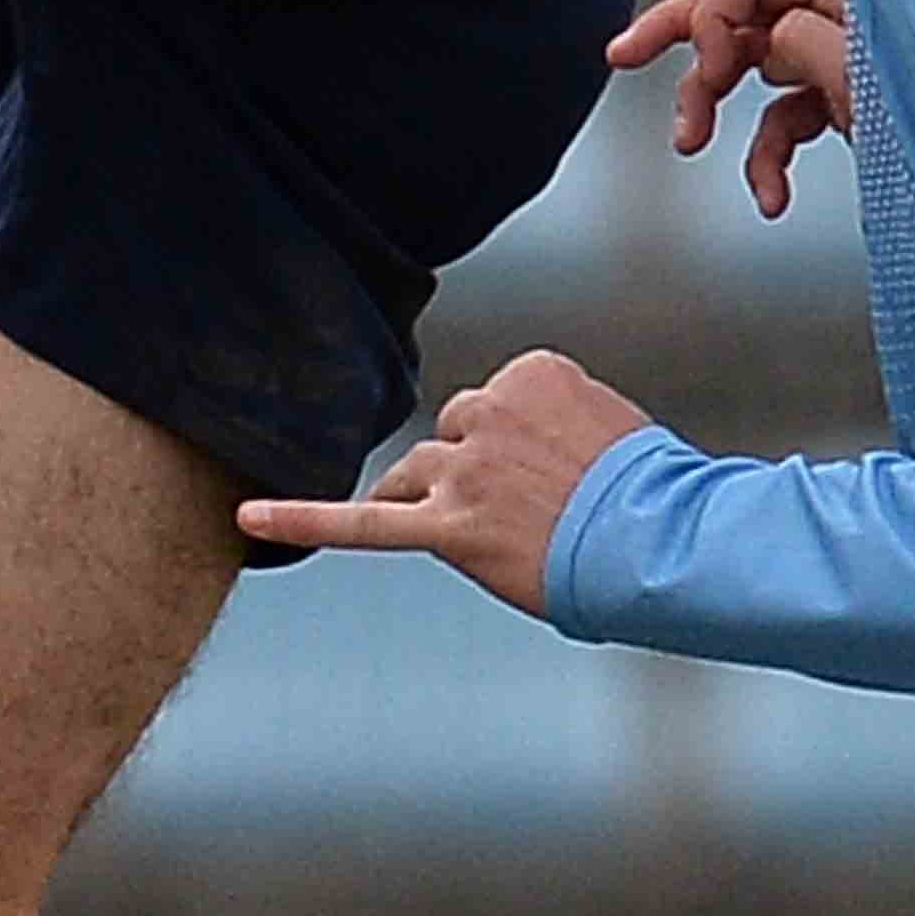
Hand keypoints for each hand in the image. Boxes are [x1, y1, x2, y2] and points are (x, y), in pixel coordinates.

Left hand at [234, 351, 656, 614]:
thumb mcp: (603, 425)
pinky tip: (250, 517)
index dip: (522, 447)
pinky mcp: (448, 527)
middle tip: (537, 511)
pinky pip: (364, 523)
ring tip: (492, 533)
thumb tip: (505, 459)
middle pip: (450, 435)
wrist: (664, 545)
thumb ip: (542, 424)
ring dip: (438, 500)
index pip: (494, 403)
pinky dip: (304, 518)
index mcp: (531, 371)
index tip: (565, 473)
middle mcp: (489, 409)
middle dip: (476, 471)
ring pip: (415, 474)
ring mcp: (465, 468)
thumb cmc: (650, 498)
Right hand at [611, 0, 851, 217]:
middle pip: (737, 11)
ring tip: (688, 143)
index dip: (713, 18)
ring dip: (711, 110)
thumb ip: (799, 38)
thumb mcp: (862, 70)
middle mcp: (836, 18)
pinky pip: (784, 120)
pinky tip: (771, 198)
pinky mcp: (844, 104)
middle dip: (675, 37)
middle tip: (623, 55)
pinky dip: (765, 160)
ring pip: (753, 71)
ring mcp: (838, 61)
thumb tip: (765, 39)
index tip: (708, 70)